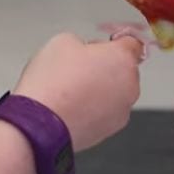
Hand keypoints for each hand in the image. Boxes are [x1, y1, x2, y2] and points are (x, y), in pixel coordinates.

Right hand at [13, 33, 143, 150]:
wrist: (41, 124)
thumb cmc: (53, 84)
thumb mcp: (62, 41)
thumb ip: (82, 42)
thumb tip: (82, 52)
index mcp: (122, 59)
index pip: (132, 43)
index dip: (113, 42)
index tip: (102, 45)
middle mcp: (129, 86)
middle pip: (122, 69)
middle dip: (102, 66)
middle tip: (75, 67)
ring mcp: (121, 111)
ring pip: (114, 93)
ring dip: (98, 89)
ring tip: (69, 90)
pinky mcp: (108, 131)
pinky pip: (104, 112)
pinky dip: (91, 109)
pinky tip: (70, 107)